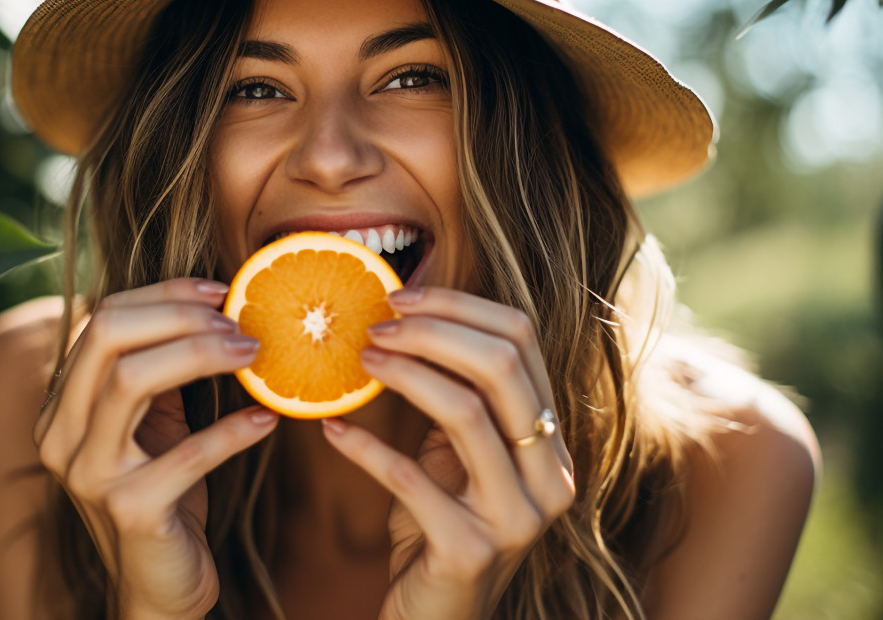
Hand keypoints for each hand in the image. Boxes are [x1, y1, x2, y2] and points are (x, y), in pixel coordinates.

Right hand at [32, 278, 279, 619]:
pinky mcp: (131, 511)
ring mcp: (89, 474)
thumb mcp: (153, 424)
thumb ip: (162, 369)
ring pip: (131, 379)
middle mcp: (61, 434)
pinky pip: (188, 454)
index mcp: (62, 404)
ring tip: (252, 356)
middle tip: (239, 324)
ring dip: (201, 355)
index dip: (164, 295)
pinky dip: (233, 430)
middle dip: (179, 316)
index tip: (220, 292)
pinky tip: (267, 419)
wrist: (159, 584)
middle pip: (106, 335)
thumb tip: (213, 303)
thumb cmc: (164, 492)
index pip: (100, 318)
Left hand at [321, 286, 574, 619]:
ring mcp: (516, 517)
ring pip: (465, 412)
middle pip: (501, 366)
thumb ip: (454, 396)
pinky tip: (332, 429)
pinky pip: (410, 479)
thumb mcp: (454, 456)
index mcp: (550, 440)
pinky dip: (365, 447)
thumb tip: (406, 313)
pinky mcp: (469, 552)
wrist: (434, 619)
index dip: (458, 304)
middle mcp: (550, 475)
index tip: (398, 296)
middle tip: (374, 326)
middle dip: (430, 331)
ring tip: (359, 361)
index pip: (522, 339)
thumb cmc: (436, 526)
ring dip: (404, 375)